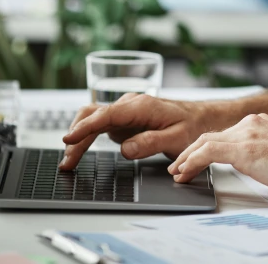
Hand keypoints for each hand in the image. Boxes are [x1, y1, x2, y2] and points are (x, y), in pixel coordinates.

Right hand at [59, 93, 208, 170]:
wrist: (200, 117)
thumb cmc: (191, 126)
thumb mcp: (177, 139)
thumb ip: (151, 143)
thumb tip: (125, 150)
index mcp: (141, 106)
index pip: (107, 114)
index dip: (86, 127)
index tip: (69, 139)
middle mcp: (130, 104)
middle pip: (94, 116)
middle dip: (77, 137)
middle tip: (67, 162)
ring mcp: (126, 110)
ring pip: (94, 119)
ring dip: (79, 137)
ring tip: (69, 160)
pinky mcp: (125, 118)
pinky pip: (101, 125)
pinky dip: (88, 136)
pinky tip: (80, 150)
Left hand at [168, 114, 267, 196]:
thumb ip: (261, 148)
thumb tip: (251, 160)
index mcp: (258, 123)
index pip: (223, 134)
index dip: (204, 147)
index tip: (195, 159)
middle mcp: (250, 123)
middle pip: (210, 135)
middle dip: (190, 151)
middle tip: (178, 165)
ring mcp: (247, 134)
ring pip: (205, 141)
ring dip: (187, 157)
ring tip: (177, 171)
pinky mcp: (245, 149)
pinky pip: (209, 152)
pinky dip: (193, 161)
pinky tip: (186, 171)